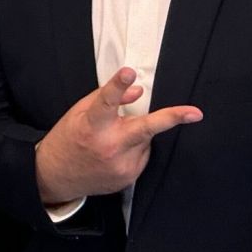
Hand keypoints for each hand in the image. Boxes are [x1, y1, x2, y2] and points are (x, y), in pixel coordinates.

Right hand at [34, 68, 202, 206]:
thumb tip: (137, 91)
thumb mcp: (80, 112)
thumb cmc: (68, 139)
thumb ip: (108, 99)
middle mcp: (108, 146)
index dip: (117, 86)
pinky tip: (115, 153)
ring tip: (113, 140)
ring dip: (136, 134)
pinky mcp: (127, 178)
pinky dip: (134, 149)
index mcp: (91, 125)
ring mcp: (120, 165)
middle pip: (144, 129)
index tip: (128, 73)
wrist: (56, 176)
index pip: (106, 101)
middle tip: (194, 113)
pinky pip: (142, 156)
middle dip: (171, 119)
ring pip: (144, 140)